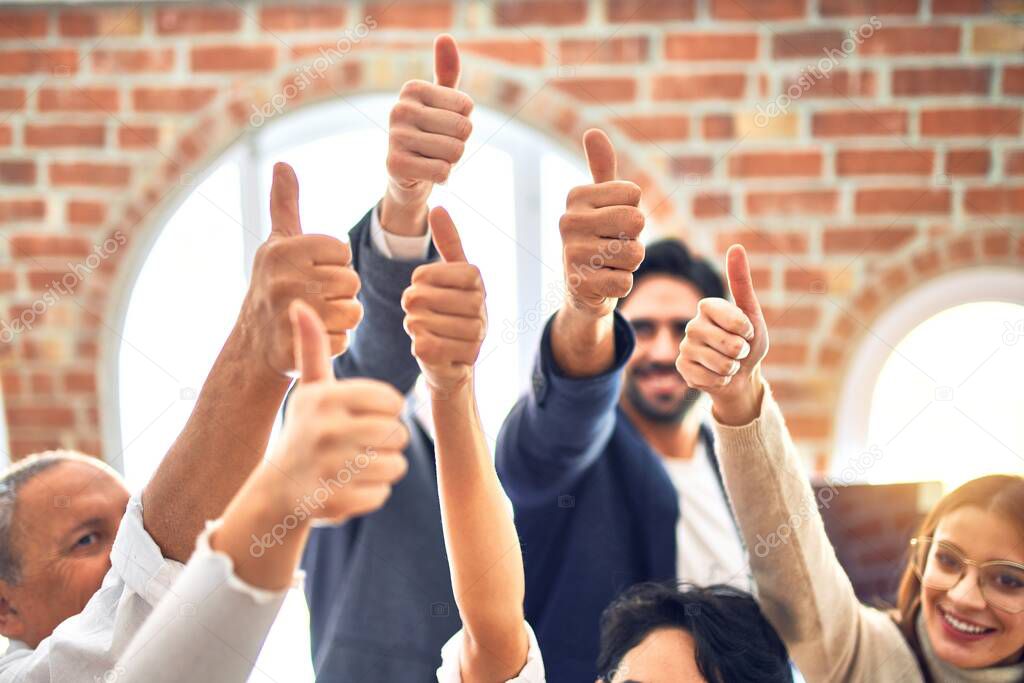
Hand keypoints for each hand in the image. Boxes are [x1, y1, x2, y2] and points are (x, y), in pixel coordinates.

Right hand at [240, 162, 362, 375]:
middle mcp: (282, 280)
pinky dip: (335, 342)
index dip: (334, 264)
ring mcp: (288, 315)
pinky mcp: (295, 348)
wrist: (254, 344)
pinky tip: (314, 337)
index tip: (311, 272)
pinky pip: (344, 341)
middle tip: (315, 297)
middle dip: (341, 292)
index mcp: (283, 251)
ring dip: (342, 317)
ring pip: (352, 312)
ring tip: (318, 316)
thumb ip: (285, 205)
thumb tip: (281, 163)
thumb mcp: (277, 244)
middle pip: (351, 282)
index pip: (342, 252)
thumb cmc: (274, 285)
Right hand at [269, 300, 408, 524]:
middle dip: (387, 442)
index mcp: (326, 398)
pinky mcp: (332, 502)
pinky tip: (348, 488)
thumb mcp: (309, 390)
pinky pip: (381, 495)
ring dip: (383, 469)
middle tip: (362, 446)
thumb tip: (299, 304)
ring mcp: (328, 469)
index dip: (385, 411)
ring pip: (395, 466)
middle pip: (397, 434)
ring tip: (356, 466)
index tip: (363, 417)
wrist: (277, 489)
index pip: (392, 401)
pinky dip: (371, 495)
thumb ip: (311, 348)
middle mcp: (325, 430)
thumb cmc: (305, 430)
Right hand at [382, 34, 472, 234]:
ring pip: (455, 151)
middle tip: (440, 147)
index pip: (467, 106)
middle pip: (463, 129)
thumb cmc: (429, 133)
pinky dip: (443, 177)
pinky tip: (427, 173)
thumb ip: (447, 72)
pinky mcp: (395, 165)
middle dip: (460, 144)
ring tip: (433, 158)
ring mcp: (394, 136)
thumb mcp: (441, 102)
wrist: (406, 175)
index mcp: (412, 89)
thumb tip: (445, 37)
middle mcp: (399, 108)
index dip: (464, 122)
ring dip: (451, 161)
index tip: (444, 127)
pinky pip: (442, 171)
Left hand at [402, 207, 485, 392]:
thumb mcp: (448, 275)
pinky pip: (424, 346)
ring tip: (427, 328)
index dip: (417, 282)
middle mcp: (481, 305)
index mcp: (475, 280)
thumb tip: (437, 208)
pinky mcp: (466, 358)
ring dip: (415, 326)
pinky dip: (418, 345)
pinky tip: (429, 346)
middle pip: (421, 299)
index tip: (422, 286)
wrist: (454, 361)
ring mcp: (476, 333)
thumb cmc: (447, 312)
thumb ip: (447, 242)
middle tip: (421, 312)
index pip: (427, 274)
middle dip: (412, 306)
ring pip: (420, 323)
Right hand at [559, 129, 645, 319]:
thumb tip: (593, 131)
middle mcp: (567, 221)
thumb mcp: (603, 203)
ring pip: (635, 253)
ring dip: (629, 264)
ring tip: (608, 264)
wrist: (582, 289)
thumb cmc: (599, 239)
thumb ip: (602, 169)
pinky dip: (621, 285)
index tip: (613, 223)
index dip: (632, 211)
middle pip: (636, 221)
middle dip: (635, 238)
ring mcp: (571, 254)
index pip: (633, 194)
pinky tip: (602, 282)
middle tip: (614, 246)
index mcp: (576, 196)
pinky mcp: (579, 284)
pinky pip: (625, 281)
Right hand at [675, 245, 768, 424]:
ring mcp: (685, 347)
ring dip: (732, 368)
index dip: (746, 329)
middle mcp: (692, 324)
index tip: (747, 331)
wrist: (741, 375)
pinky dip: (721, 381)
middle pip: (729, 344)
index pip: (733, 318)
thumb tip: (736, 247)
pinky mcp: (682, 369)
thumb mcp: (752, 313)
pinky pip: (709, 378)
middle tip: (738, 351)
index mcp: (707, 307)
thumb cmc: (748, 341)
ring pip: (720, 364)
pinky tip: (717, 376)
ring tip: (729, 363)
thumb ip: (741, 282)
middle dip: (742, 352)